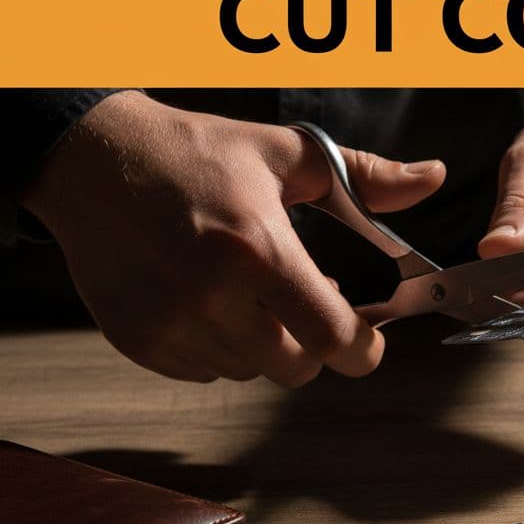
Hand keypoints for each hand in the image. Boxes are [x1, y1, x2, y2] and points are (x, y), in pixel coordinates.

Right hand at [22, 91, 445, 384]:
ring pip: (250, 370)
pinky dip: (218, 347)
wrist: (91, 161)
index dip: (362, 350)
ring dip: (262, 342)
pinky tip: (206, 299)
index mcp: (257, 248)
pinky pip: (204, 372)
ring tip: (248, 289)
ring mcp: (171, 324)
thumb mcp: (285, 154)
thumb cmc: (195, 152)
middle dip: (310, 341)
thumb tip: (432, 178)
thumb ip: (366, 176)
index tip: (366, 340)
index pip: (332, 338)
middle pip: (296, 367)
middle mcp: (212, 295)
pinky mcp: (139, 341)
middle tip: (299, 296)